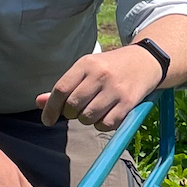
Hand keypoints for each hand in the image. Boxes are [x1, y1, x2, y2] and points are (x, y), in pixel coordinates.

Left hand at [37, 46, 162, 131]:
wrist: (147, 61)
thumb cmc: (111, 67)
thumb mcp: (87, 69)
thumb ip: (65, 86)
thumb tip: (39, 102)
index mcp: (86, 63)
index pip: (61, 89)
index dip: (50, 108)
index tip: (47, 120)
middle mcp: (100, 75)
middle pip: (73, 106)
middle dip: (71, 113)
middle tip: (79, 109)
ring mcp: (115, 89)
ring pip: (88, 117)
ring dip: (87, 120)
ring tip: (94, 111)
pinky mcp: (129, 102)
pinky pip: (107, 124)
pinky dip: (102, 125)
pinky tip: (106, 116)